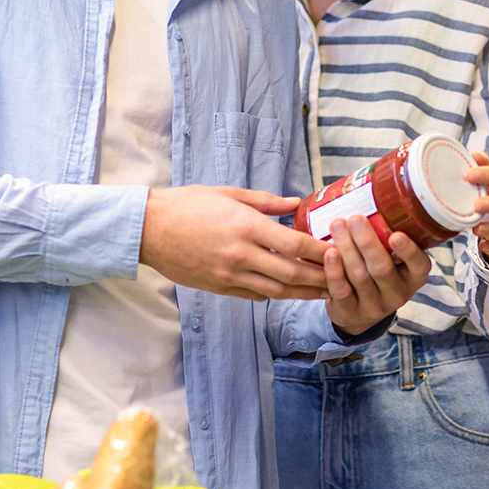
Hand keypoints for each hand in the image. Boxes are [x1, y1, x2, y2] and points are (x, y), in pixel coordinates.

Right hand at [141, 186, 330, 300]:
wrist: (148, 229)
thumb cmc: (187, 204)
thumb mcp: (228, 193)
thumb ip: (265, 201)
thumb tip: (296, 203)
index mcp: (246, 226)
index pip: (294, 243)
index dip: (319, 251)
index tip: (336, 251)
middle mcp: (241, 254)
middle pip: (291, 273)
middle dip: (319, 278)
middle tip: (340, 278)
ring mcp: (229, 275)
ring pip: (275, 291)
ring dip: (302, 293)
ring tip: (323, 292)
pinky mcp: (218, 287)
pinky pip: (253, 295)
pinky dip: (274, 294)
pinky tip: (288, 293)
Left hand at [321, 216, 432, 335]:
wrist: (358, 313)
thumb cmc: (376, 275)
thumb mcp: (392, 261)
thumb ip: (388, 237)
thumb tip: (371, 194)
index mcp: (413, 277)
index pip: (419, 266)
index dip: (409, 251)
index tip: (396, 235)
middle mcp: (397, 293)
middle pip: (382, 268)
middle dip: (367, 242)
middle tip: (355, 218)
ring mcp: (373, 306)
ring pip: (360, 276)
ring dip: (347, 248)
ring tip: (337, 225)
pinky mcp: (350, 312)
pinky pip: (341, 290)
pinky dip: (334, 270)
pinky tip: (328, 253)